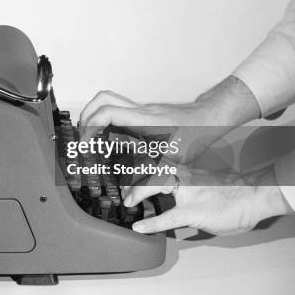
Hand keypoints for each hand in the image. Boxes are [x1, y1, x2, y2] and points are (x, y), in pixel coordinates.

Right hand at [79, 77, 260, 161]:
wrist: (210, 117)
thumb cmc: (197, 136)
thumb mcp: (174, 161)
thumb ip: (149, 175)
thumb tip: (130, 195)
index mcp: (144, 120)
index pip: (108, 112)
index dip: (90, 127)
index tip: (86, 144)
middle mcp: (139, 111)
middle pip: (102, 99)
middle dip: (86, 117)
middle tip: (84, 139)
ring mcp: (140, 109)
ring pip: (107, 100)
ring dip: (94, 116)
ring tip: (92, 138)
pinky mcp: (142, 112)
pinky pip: (117, 109)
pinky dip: (106, 120)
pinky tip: (110, 139)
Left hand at [123, 166, 293, 234]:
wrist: (255, 195)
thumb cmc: (233, 191)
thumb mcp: (205, 183)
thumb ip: (188, 187)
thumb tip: (177, 195)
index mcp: (186, 171)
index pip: (157, 161)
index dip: (139, 161)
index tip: (125, 164)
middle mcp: (184, 177)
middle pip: (151, 167)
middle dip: (134, 176)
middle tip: (124, 190)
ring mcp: (187, 193)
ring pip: (155, 183)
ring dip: (137, 192)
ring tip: (128, 202)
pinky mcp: (193, 211)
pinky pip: (167, 217)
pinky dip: (151, 223)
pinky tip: (140, 228)